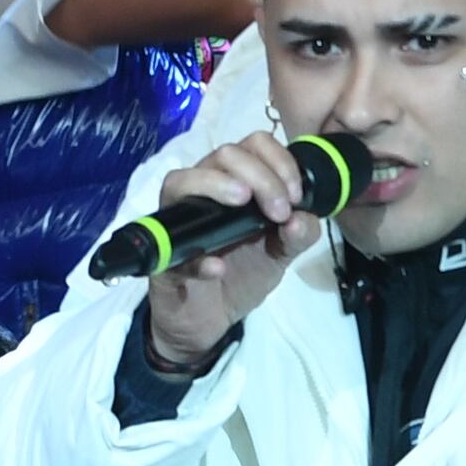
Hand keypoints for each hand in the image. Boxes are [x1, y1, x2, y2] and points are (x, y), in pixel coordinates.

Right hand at [139, 133, 331, 371]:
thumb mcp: (281, 254)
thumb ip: (299, 234)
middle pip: (223, 155)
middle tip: (278, 212)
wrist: (211, 320)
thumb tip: (303, 217)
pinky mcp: (162, 257)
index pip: (254, 145)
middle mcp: (203, 191)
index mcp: (236, 183)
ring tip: (243, 204)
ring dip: (216, 186)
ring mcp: (178, 220)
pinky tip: (217, 267)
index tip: (297, 195)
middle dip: (259, 176)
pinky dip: (196, 256)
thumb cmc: (243, 274)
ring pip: (181, 180)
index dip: (279, 160)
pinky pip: (170, 244)